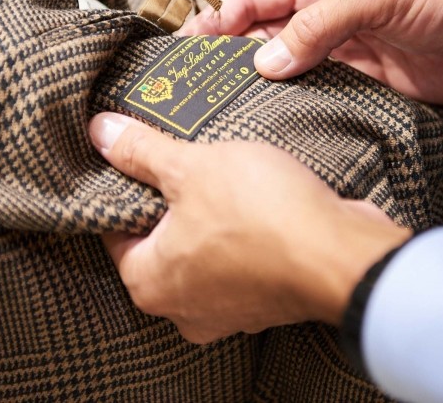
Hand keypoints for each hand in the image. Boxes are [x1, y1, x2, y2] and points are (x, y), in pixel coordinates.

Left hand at [89, 112, 410, 343]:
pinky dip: (247, 234)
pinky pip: (244, 260)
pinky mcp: (268, 301)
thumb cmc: (262, 215)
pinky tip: (259, 200)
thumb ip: (141, 151)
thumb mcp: (192, 167)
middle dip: (175, 202)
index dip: (127, 189)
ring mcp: (230, 310)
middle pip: (163, 242)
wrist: (343, 253)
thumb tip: (99, 132)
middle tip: (186, 161)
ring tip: (226, 175)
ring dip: (215, 217)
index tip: (141, 159)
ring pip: (207, 251)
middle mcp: (184, 309)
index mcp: (150, 283)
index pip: (116, 232)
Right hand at [181, 0, 442, 103]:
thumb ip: (319, 26)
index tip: (183, 51)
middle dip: (227, 61)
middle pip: (262, 40)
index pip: (253, 0)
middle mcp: (327, 21)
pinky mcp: (368, 89)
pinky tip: (277, 129)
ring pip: (288, 74)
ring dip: (259, 91)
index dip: (215, 22)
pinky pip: (322, 100)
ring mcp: (346, 57)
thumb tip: (264, 62)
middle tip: (193, 93)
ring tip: (224, 118)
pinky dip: (298, 112)